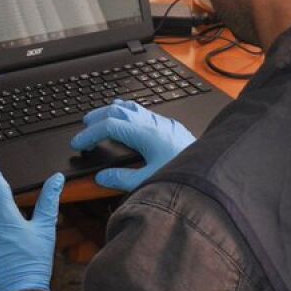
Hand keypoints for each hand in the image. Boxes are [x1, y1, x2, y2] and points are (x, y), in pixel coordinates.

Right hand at [69, 99, 196, 191]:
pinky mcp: (171, 127)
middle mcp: (154, 124)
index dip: (90, 134)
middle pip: (118, 110)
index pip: (109, 126)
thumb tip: (102, 177)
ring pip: (132, 107)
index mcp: (146, 134)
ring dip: (113, 111)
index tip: (78, 144)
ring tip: (101, 119)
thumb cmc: (186, 177)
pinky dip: (129, 113)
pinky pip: (144, 112)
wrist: (213, 172)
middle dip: (97, 117)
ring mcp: (163, 123)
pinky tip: (129, 122)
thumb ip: (123, 180)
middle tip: (84, 129)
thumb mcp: (149, 182)